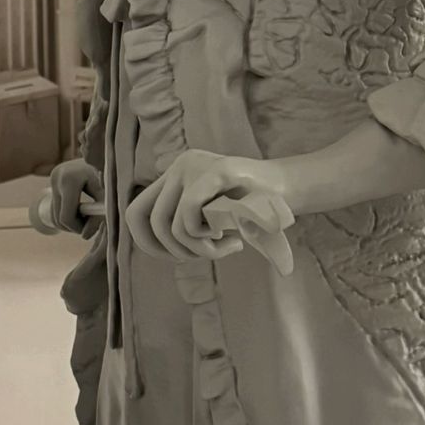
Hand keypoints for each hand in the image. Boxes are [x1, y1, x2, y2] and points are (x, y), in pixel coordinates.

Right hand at [30, 158, 103, 236]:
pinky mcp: (53, 177)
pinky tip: (81, 209)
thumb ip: (97, 218)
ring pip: (55, 213)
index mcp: (70, 180)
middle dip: (74, 226)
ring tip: (88, 215)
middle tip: (90, 224)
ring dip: (70, 220)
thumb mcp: (106, 198)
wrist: (105, 157)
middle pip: (58, 217)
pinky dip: (66, 212)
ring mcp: (53, 176)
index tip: (90, 228)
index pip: (66, 217)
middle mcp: (57, 176)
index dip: (78, 228)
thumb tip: (84, 236)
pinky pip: (55, 205)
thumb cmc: (109, 178)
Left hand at [125, 150, 296, 274]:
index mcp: (174, 176)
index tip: (174, 257)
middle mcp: (179, 166)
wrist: (287, 191)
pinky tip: (231, 238)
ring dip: (199, 249)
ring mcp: (196, 166)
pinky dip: (206, 236)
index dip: (147, 243)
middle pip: (149, 221)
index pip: (137, 212)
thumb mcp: (209, 216)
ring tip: (227, 247)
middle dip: (174, 250)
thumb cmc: (248, 209)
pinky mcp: (218, 170)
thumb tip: (163, 249)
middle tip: (205, 254)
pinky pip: (190, 212)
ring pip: (172, 225)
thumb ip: (185, 225)